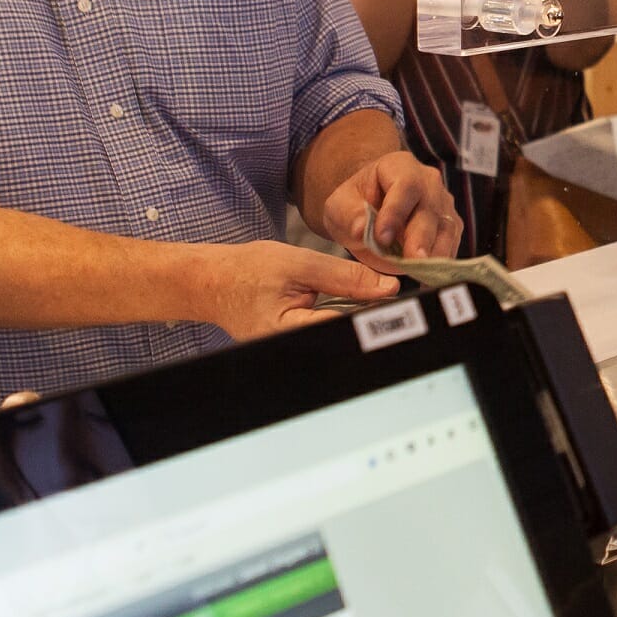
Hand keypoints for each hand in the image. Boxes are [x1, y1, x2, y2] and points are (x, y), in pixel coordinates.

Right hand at [197, 240, 399, 338]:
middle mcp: (294, 350)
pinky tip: (354, 304)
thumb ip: (345, 276)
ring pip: (340, 336)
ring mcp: (295, 352)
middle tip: (393, 298)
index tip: (403, 302)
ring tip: (376, 299)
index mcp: (291, 333)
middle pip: (347, 336)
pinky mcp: (298, 347)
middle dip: (370, 318)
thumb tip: (388, 287)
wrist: (214, 282)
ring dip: (359, 318)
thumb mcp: (299, 264)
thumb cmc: (248, 271)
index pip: (347, 326)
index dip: (377, 314)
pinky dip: (344, 318)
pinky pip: (330, 334)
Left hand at [321, 150, 463, 265]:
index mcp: (399, 166)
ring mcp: (442, 204)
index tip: (382, 238)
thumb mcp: (339, 206)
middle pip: (430, 208)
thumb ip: (348, 214)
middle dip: (421, 237)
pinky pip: (451, 245)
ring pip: (446, 228)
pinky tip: (429, 280)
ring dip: (436, 253)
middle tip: (413, 260)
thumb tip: (362, 229)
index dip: (396, 212)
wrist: (368, 209)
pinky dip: (441, 264)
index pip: (405, 186)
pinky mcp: (449, 227)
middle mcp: (428, 182)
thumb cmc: (355, 203)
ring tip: (424, 275)